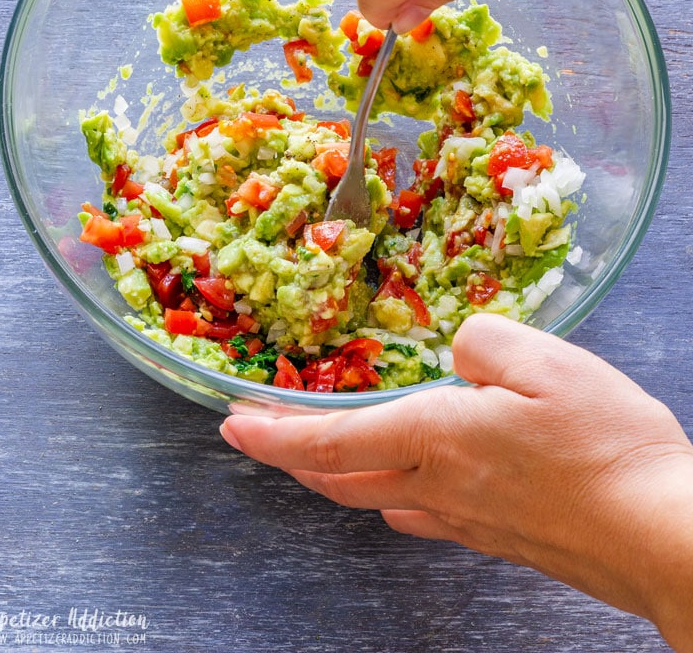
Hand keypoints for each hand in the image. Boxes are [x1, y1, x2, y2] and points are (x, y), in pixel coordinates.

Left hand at [221, 315, 692, 649]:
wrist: (662, 539)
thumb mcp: (543, 361)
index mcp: (435, 439)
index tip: (230, 427)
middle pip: (340, 480)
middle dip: (294, 458)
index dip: (273, 435)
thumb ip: (480, 342)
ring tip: (330, 450)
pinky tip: (412, 485)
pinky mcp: (498, 537)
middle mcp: (438, 489)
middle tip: (265, 437)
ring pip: (378, 499)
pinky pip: (423, 514)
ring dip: (340, 474)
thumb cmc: (606, 449)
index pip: (329, 440)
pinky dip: (394, 492)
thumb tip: (455, 354)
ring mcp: (467, 521)